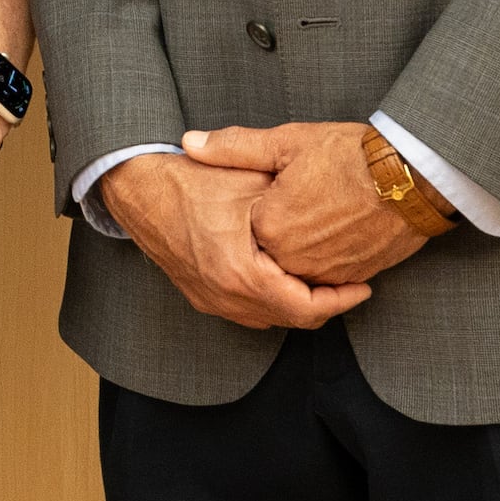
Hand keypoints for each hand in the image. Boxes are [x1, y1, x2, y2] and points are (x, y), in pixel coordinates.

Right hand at [99, 149, 374, 331]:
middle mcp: (225, 296)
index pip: (304, 307)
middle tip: (349, 285)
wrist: (138, 189)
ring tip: (323, 281)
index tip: (361, 286)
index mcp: (241, 272)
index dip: (340, 300)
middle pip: (290, 320)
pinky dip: (273, 302)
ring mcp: (211, 300)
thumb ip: (290, 199)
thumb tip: (335, 205)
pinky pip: (248, 311)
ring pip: (270, 319)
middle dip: (324, 305)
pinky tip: (286, 278)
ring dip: (298, 305)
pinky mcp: (202, 296)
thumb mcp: (250, 180)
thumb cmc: (190, 181)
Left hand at [183, 124, 430, 286]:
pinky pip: (326, 277)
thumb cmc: (352, 155)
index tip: (273, 190)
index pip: (244, 227)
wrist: (413, 176)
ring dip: (299, 249)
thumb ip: (233, 148)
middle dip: (276, 231)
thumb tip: (189, 144)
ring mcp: (324, 273)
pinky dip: (326, 259)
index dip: (256, 205)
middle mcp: (293, 259)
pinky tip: (335, 229)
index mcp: (270, 227)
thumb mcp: (287, 142)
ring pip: (296, 269)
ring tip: (318, 214)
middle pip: (268, 252)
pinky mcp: (352, 278)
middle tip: (300, 203)